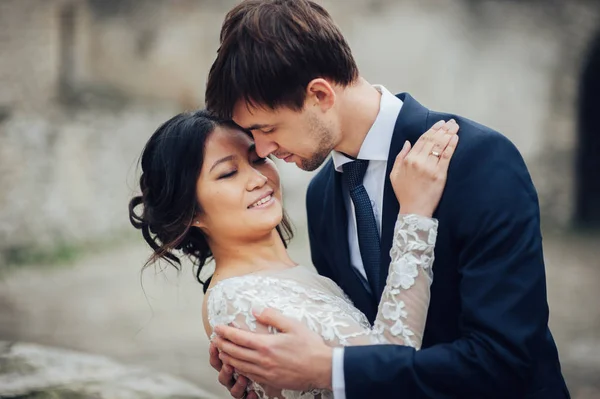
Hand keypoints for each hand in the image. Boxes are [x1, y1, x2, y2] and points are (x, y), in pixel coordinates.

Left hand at [212, 308, 332, 391]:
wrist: (322, 368)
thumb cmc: (310, 346)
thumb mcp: (292, 325)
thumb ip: (272, 316)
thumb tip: (256, 309)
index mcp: (267, 345)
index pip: (239, 338)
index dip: (226, 332)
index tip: (217, 327)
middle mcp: (262, 360)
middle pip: (234, 353)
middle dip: (222, 345)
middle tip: (215, 339)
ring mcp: (265, 373)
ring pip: (239, 366)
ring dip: (227, 358)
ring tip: (221, 352)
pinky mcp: (270, 381)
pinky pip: (249, 375)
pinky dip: (239, 369)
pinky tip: (237, 365)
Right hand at [390, 119, 458, 216]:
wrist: (413, 210)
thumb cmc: (404, 193)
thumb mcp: (394, 174)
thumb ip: (400, 156)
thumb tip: (407, 143)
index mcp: (408, 159)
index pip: (422, 140)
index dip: (432, 130)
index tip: (439, 124)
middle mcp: (419, 161)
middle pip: (433, 140)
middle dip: (443, 129)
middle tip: (451, 122)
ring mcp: (430, 167)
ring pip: (440, 145)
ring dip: (449, 133)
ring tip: (455, 126)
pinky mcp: (440, 174)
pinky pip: (447, 156)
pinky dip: (452, 145)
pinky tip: (456, 138)